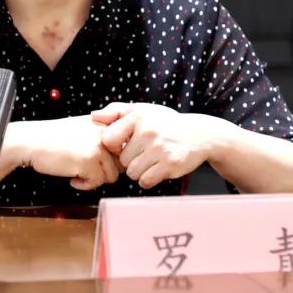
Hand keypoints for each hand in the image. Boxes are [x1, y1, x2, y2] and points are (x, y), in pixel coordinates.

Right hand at [6, 117, 122, 190]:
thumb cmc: (54, 137)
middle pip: (120, 164)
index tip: (98, 163)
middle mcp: (105, 133)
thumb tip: (122, 160)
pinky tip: (72, 177)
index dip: (113, 160)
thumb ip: (103, 139)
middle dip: (104, 171)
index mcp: (106, 124)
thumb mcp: (84, 129)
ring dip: (95, 179)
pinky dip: (84, 185)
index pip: (125, 147)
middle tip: (86, 170)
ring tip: (77, 172)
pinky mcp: (89, 161)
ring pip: (111, 175)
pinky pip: (97, 183)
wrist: (32, 141)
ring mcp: (98, 146)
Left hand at [91, 102, 227, 188]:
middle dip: (130, 159)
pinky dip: (149, 178)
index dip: (114, 146)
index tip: (125, 144)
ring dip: (139, 170)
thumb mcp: (142, 110)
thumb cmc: (165, 123)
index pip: (108, 140)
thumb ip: (116, 111)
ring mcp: (160, 149)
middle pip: (121, 160)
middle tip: (145, 151)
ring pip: (132, 172)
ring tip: (151, 159)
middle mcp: (148, 132)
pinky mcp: (170, 164)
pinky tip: (158, 168)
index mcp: (138, 117)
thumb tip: (93, 116)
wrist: (199, 134)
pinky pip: (145, 181)